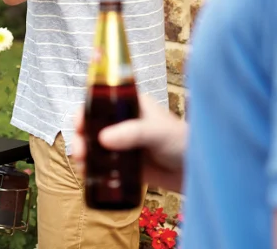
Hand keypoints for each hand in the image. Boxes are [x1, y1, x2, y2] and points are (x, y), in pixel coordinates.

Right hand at [71, 93, 186, 192]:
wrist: (198, 172)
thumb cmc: (182, 141)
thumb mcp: (157, 132)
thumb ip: (132, 133)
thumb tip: (102, 139)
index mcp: (130, 104)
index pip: (101, 101)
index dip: (86, 110)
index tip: (78, 123)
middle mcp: (122, 122)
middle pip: (92, 124)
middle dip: (80, 136)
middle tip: (79, 151)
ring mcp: (122, 143)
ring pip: (94, 145)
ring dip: (83, 153)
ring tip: (82, 165)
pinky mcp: (124, 164)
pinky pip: (102, 164)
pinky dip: (92, 169)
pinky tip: (87, 175)